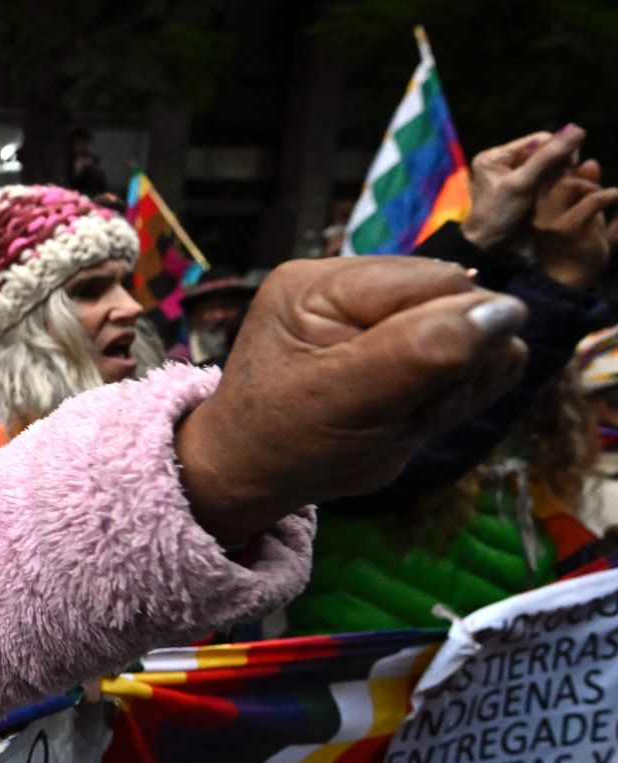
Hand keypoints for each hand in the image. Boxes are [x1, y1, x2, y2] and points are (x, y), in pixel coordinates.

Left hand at [176, 256, 527, 543]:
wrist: (259, 477)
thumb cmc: (284, 441)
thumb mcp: (346, 401)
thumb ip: (422, 353)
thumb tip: (505, 310)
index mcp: (325, 283)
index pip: (443, 283)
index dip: (455, 342)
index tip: (416, 399)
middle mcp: (356, 284)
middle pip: (465, 304)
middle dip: (452, 370)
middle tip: (401, 413)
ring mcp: (384, 313)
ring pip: (479, 334)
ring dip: (456, 388)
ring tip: (401, 417)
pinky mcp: (407, 345)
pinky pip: (472, 360)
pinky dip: (457, 397)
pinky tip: (416, 416)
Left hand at [461, 126, 584, 252]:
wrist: (486, 246)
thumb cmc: (499, 215)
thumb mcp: (523, 184)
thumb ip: (547, 158)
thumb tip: (578, 130)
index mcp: (495, 155)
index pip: (539, 140)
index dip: (558, 151)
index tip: (568, 169)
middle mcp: (500, 161)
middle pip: (542, 152)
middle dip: (556, 166)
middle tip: (558, 184)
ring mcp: (508, 175)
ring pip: (544, 166)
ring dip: (554, 177)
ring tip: (551, 192)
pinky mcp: (516, 188)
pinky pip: (541, 179)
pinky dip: (549, 185)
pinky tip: (548, 196)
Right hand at [532, 159, 617, 289]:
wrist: (570, 283)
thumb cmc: (576, 250)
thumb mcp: (582, 214)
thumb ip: (585, 189)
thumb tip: (590, 162)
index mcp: (537, 207)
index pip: (548, 174)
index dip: (566, 165)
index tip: (583, 166)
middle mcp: (537, 211)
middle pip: (557, 175)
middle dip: (581, 175)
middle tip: (597, 190)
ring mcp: (549, 219)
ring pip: (571, 184)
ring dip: (592, 186)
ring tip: (606, 198)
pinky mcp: (567, 227)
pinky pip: (593, 200)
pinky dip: (611, 195)